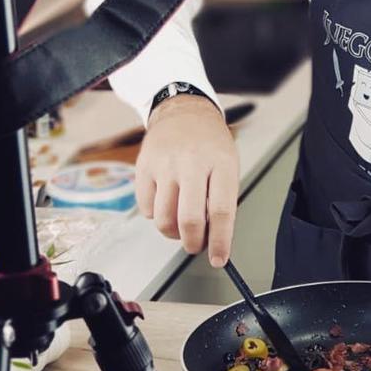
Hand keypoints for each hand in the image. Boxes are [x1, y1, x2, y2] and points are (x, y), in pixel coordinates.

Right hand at [135, 95, 238, 266]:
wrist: (183, 111)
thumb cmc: (209, 142)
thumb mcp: (227, 163)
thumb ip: (221, 199)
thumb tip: (213, 238)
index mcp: (220, 163)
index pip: (221, 211)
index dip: (220, 241)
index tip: (219, 259)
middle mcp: (192, 162)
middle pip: (189, 220)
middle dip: (193, 243)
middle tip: (196, 245)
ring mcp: (165, 164)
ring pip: (164, 219)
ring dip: (173, 233)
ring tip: (181, 224)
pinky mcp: (144, 166)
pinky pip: (147, 209)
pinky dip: (156, 215)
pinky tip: (166, 202)